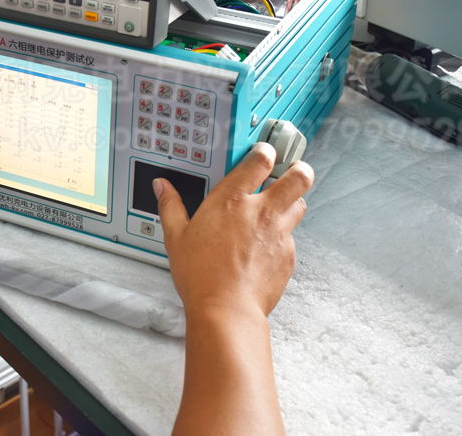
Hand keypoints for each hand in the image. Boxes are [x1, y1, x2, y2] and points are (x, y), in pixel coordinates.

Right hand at [155, 143, 312, 319]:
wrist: (226, 309)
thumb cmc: (200, 274)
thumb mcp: (176, 237)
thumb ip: (171, 206)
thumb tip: (162, 187)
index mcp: (232, 200)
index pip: (261, 161)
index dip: (266, 152)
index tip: (264, 153)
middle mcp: (261, 211)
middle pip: (299, 177)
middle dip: (299, 170)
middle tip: (293, 171)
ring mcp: (279, 234)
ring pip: (300, 205)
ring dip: (293, 202)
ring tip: (281, 207)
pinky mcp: (288, 256)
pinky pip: (293, 238)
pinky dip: (284, 237)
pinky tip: (268, 247)